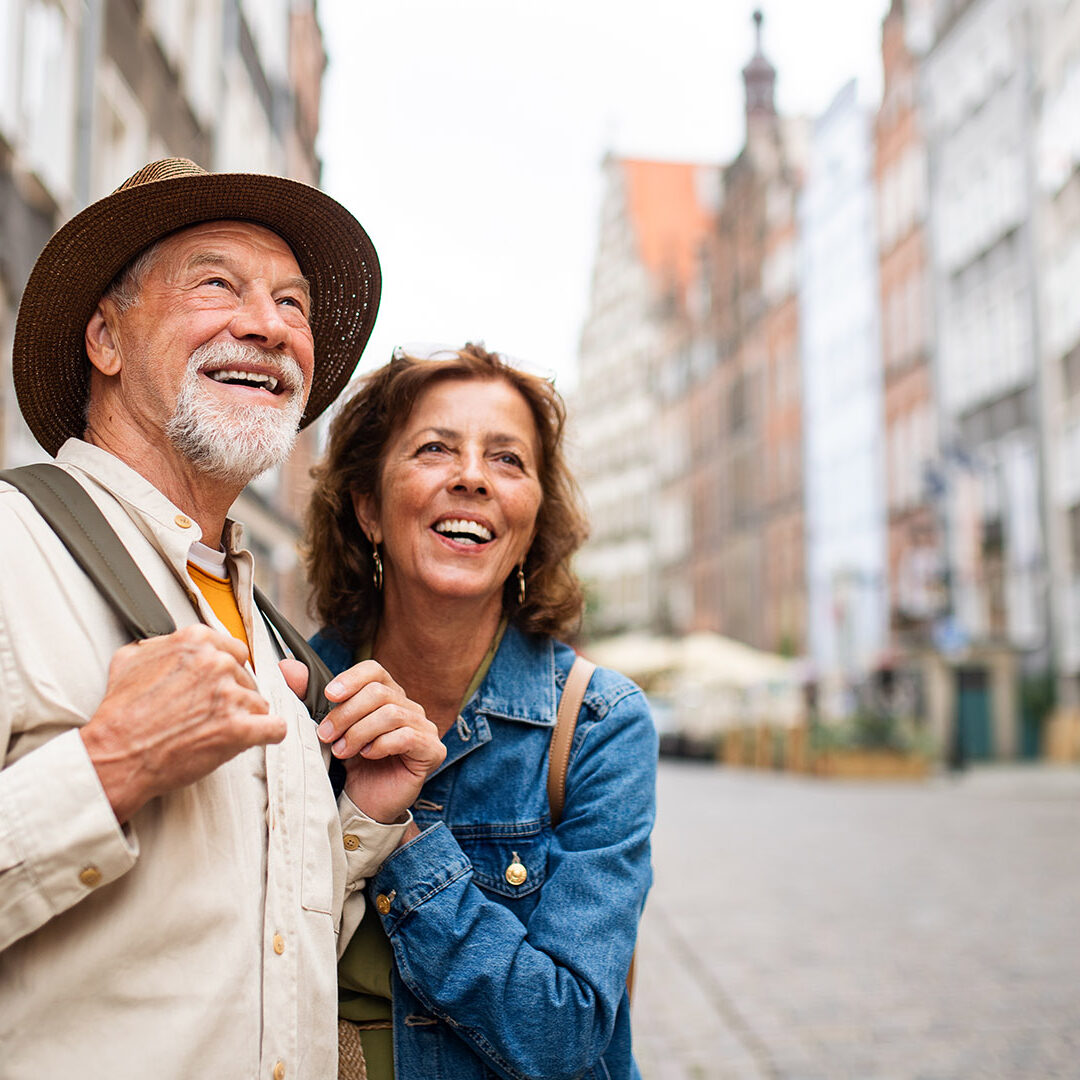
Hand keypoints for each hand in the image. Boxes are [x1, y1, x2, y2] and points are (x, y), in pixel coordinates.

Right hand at [82, 625, 285, 823]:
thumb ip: (161, 644)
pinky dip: (269, 733)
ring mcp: (230, 696)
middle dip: (233, 695)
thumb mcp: (130, 659)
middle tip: (207, 713)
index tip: (218, 684)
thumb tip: (172, 642)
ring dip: (244, 717)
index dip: (227, 671)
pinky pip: (275, 727)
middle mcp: (216, 663)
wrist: (115, 755)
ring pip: (259, 703)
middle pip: (248, 677)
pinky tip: (258, 736)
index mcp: (195, 641)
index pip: (235, 650)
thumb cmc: (120, 713)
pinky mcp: (239, 728)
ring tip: (215, 730)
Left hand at [314, 661, 445, 824]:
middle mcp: (410, 707)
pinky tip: (367, 756)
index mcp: (388, 696)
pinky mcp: (432, 750)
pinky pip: (406, 736)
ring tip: (342, 751)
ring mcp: (425, 728)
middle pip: (379, 692)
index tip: (329, 695)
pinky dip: (380, 745)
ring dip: (359, 732)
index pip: (375, 671)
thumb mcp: (328, 728)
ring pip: (391, 713)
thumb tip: (287, 667)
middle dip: (347, 713)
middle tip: (326, 736)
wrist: (363, 805)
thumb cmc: (351, 765)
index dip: (351, 679)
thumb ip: (308, 697)